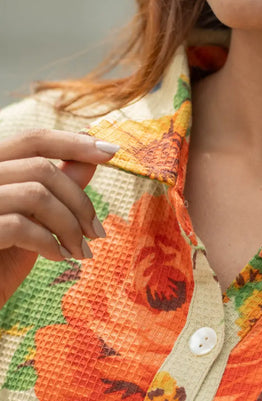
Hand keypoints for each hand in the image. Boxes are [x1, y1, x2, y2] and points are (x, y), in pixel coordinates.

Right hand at [0, 129, 118, 306]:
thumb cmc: (0, 260)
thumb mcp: (33, 221)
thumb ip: (54, 189)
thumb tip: (89, 159)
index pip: (33, 140)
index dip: (74, 143)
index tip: (111, 151)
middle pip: (40, 167)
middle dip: (79, 200)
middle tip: (97, 232)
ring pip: (36, 194)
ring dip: (70, 226)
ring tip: (81, 252)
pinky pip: (21, 225)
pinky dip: (49, 243)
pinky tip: (59, 258)